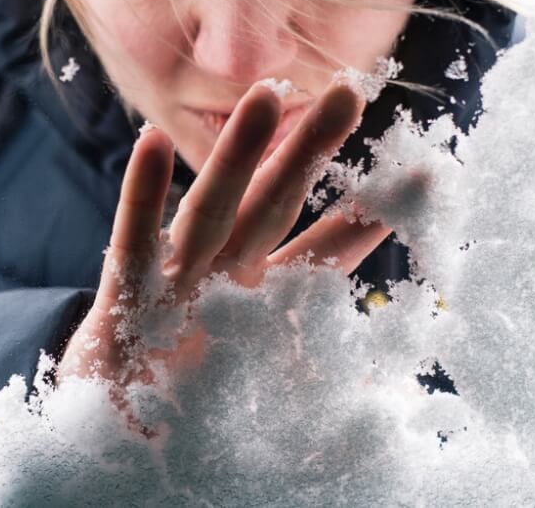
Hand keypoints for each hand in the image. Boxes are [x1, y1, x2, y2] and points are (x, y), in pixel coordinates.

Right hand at [58, 80, 391, 390]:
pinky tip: (150, 140)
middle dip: (308, 152)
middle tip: (349, 92)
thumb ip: (325, 390)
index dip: (367, 218)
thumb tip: (402, 403)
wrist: (113, 442)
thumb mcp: (273, 403)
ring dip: (235, 157)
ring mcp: (176, 286)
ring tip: (266, 98)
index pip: (325, 256)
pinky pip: (133, 246)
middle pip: (272, 207)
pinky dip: (141, 197)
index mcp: (264, 304)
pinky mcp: (125, 304)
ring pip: (209, 211)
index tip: (422, 175)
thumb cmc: (192, 411)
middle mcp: (224, 281)